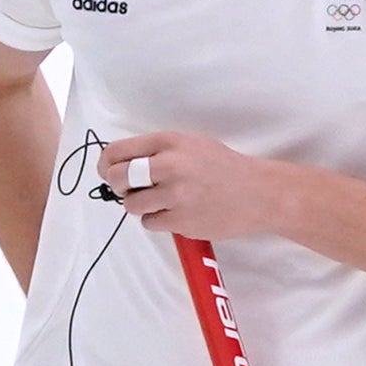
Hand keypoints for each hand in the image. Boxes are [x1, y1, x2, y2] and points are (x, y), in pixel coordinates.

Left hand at [93, 131, 298, 244]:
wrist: (259, 193)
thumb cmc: (223, 168)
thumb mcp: (191, 144)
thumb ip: (157, 150)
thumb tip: (120, 163)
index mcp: (170, 142)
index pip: (118, 151)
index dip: (106, 164)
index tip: (107, 171)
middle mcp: (170, 165)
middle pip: (117, 177)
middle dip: (117, 186)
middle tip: (128, 189)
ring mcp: (176, 195)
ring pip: (130, 205)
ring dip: (139, 206)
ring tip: (159, 202)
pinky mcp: (182, 221)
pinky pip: (150, 223)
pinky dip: (158, 221)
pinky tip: (176, 213)